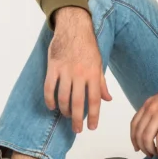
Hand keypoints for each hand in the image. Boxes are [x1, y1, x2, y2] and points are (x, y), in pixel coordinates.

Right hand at [44, 7, 111, 132]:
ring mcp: (65, 71)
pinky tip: (52, 107)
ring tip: (66, 116)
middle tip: (77, 130)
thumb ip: (101, 83)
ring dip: (64, 110)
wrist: (74, 28)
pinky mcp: (53, 68)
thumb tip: (108, 99)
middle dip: (77, 119)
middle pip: (77, 103)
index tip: (91, 127)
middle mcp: (80, 75)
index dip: (93, 116)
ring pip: (63, 97)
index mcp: (94, 74)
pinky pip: (49, 88)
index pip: (94, 101)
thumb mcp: (99, 64)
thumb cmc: (88, 47)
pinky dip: (50, 100)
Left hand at [130, 76, 157, 158]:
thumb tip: (152, 125)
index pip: (134, 124)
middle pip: (139, 133)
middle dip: (142, 147)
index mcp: (147, 104)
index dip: (133, 138)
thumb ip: (154, 110)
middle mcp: (150, 109)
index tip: (137, 147)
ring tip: (155, 155)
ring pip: (147, 137)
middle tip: (147, 154)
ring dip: (149, 149)